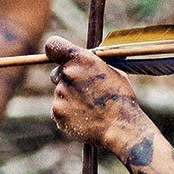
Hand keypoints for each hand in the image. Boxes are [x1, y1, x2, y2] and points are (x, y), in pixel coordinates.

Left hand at [46, 36, 143, 150]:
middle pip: (57, 73)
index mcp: (82, 59)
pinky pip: (59, 110)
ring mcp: (60, 93)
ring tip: (90, 109)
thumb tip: (83, 61)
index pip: (53, 45)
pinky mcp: (57, 112)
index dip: (55, 50)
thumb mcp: (113, 72)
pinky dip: (68, 114)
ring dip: (70, 100)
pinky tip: (85, 119)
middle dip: (66, 81)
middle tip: (84, 92)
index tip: (58, 56)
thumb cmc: (121, 98)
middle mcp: (68, 74)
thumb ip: (92, 64)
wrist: (120, 127)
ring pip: (60, 94)